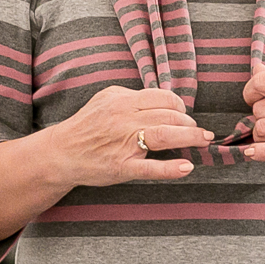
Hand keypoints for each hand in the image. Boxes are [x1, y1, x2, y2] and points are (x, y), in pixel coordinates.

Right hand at [48, 85, 210, 186]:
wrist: (61, 152)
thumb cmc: (86, 125)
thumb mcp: (104, 99)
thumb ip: (131, 95)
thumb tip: (159, 98)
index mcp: (122, 101)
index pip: (162, 98)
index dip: (179, 105)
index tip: (185, 113)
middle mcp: (125, 120)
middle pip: (169, 116)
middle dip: (189, 123)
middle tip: (198, 130)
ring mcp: (124, 144)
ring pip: (165, 136)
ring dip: (190, 138)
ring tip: (203, 141)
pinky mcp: (121, 167)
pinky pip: (150, 168)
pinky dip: (171, 168)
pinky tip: (186, 167)